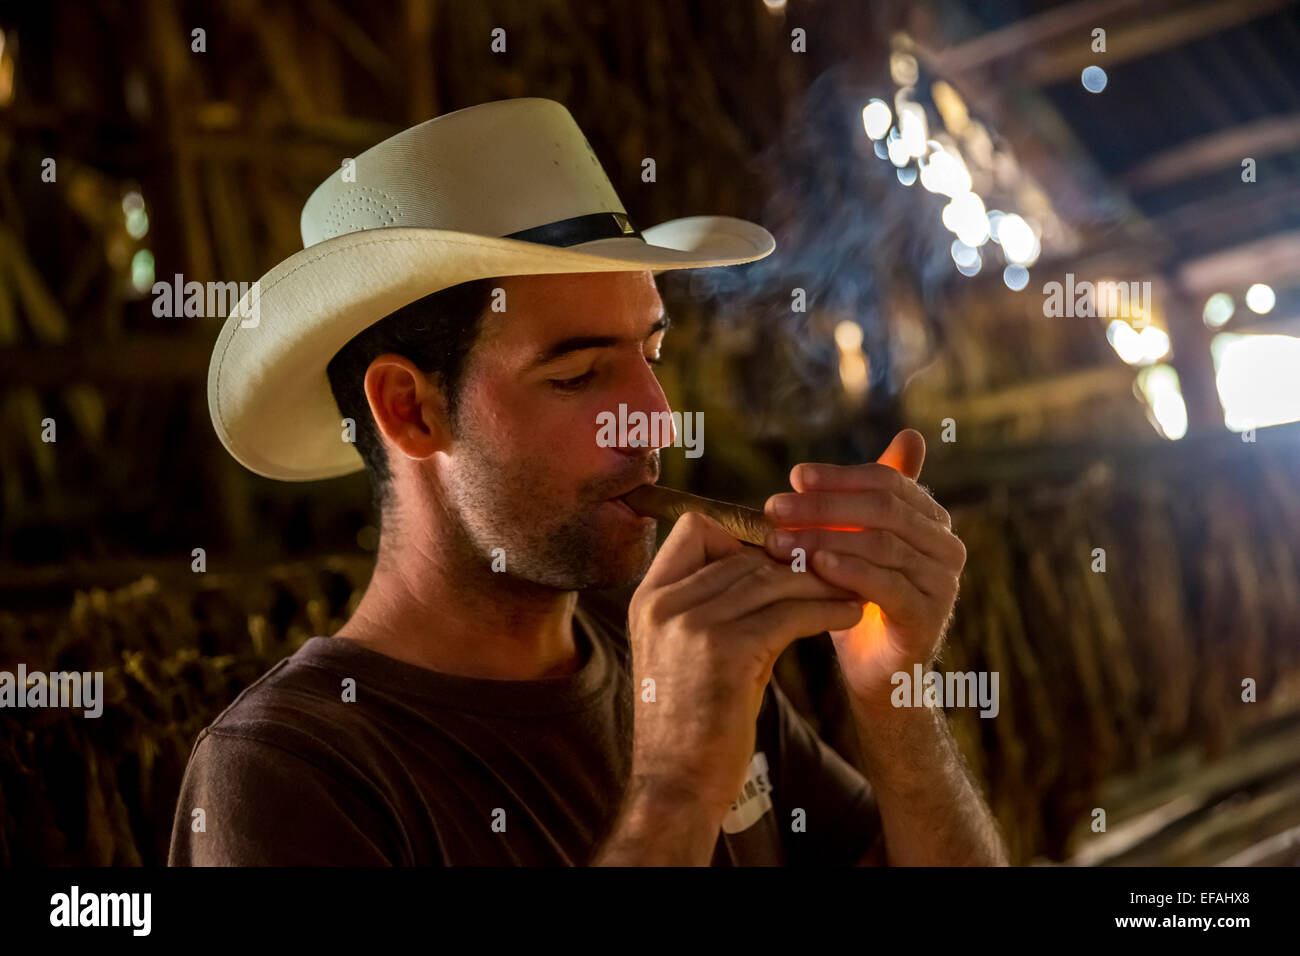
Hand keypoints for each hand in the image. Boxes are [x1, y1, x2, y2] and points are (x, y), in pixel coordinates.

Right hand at [626, 511, 862, 817]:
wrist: (676, 785)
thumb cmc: (692, 723)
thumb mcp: (688, 652)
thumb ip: (716, 606)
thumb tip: (773, 568)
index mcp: (648, 598)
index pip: (695, 529)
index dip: (738, 537)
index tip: (774, 562)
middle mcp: (664, 603)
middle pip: (744, 555)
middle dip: (795, 563)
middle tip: (836, 571)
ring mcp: (692, 625)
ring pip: (772, 578)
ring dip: (820, 582)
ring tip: (851, 590)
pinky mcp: (727, 651)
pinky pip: (790, 612)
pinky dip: (827, 609)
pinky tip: (849, 614)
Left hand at [761, 429, 966, 709]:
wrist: (876, 671)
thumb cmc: (856, 599)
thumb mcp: (847, 549)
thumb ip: (833, 514)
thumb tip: (799, 474)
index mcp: (931, 519)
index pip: (887, 481)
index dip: (840, 476)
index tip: (795, 477)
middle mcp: (946, 545)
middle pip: (884, 509)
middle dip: (824, 505)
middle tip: (776, 508)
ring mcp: (943, 582)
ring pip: (882, 545)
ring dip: (825, 538)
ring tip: (782, 540)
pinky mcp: (930, 617)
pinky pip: (888, 586)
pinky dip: (851, 572)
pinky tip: (816, 566)